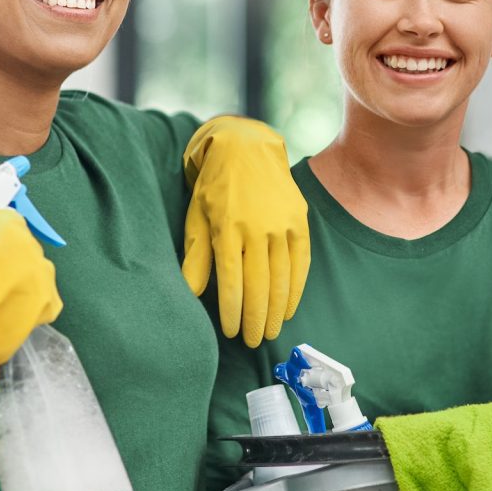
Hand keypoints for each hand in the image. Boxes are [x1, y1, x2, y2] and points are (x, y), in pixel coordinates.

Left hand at [181, 116, 309, 346]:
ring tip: (270, 332)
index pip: (232, 280)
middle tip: (252, 341)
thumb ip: (196, 256)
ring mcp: (281, 224)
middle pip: (259, 285)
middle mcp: (257, 227)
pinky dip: (296, 289)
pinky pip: (301, 263)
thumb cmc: (214, 188)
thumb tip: (190, 293)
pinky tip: (289, 309)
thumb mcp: (197, 217)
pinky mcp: (299, 221)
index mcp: (227, 227)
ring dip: (276, 310)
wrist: (246, 149)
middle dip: (255, 318)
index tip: (231, 332)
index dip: (232, 310)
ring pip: (282, 278)